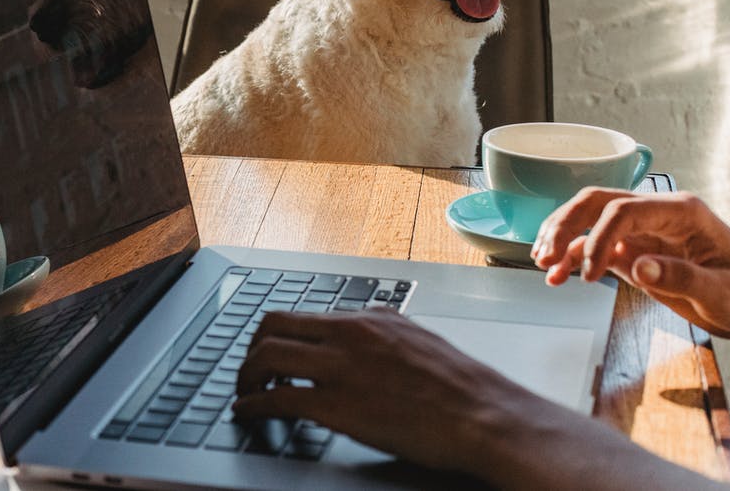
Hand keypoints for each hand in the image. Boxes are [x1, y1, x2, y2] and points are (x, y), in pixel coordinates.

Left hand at [233, 309, 729, 490]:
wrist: (486, 416)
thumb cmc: (462, 388)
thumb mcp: (420, 340)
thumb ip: (386, 330)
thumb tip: (369, 325)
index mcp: (369, 319)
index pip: (300, 313)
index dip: (273, 334)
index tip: (265, 349)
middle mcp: (349, 334)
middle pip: (272, 326)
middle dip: (251, 350)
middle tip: (247, 371)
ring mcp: (340, 367)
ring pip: (266, 356)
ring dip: (245, 376)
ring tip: (244, 393)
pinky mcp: (336, 404)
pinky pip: (276, 397)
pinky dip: (252, 405)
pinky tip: (247, 413)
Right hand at [533, 188, 729, 347]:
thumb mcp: (722, 291)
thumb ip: (681, 276)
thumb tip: (638, 266)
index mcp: (681, 212)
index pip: (623, 210)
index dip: (599, 238)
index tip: (591, 274)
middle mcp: (656, 215)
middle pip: (596, 203)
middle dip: (565, 225)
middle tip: (545, 255)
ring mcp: (642, 232)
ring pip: (588, 220)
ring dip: (561, 237)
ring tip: (543, 263)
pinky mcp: (633, 251)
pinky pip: (593, 247)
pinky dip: (572, 258)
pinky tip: (557, 276)